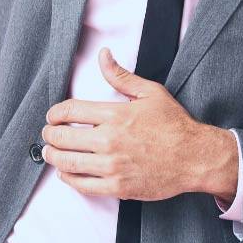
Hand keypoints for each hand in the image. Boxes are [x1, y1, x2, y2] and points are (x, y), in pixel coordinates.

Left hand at [41, 47, 238, 201]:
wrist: (194, 157)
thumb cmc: (174, 124)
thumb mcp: (150, 92)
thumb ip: (121, 76)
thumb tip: (103, 55)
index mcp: (115, 115)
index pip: (70, 111)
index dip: (55, 113)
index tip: (53, 115)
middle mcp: (110, 140)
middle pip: (63, 138)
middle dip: (49, 135)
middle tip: (48, 134)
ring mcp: (112, 166)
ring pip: (68, 163)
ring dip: (53, 157)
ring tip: (51, 153)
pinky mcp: (117, 187)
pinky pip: (82, 185)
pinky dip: (68, 178)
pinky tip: (66, 172)